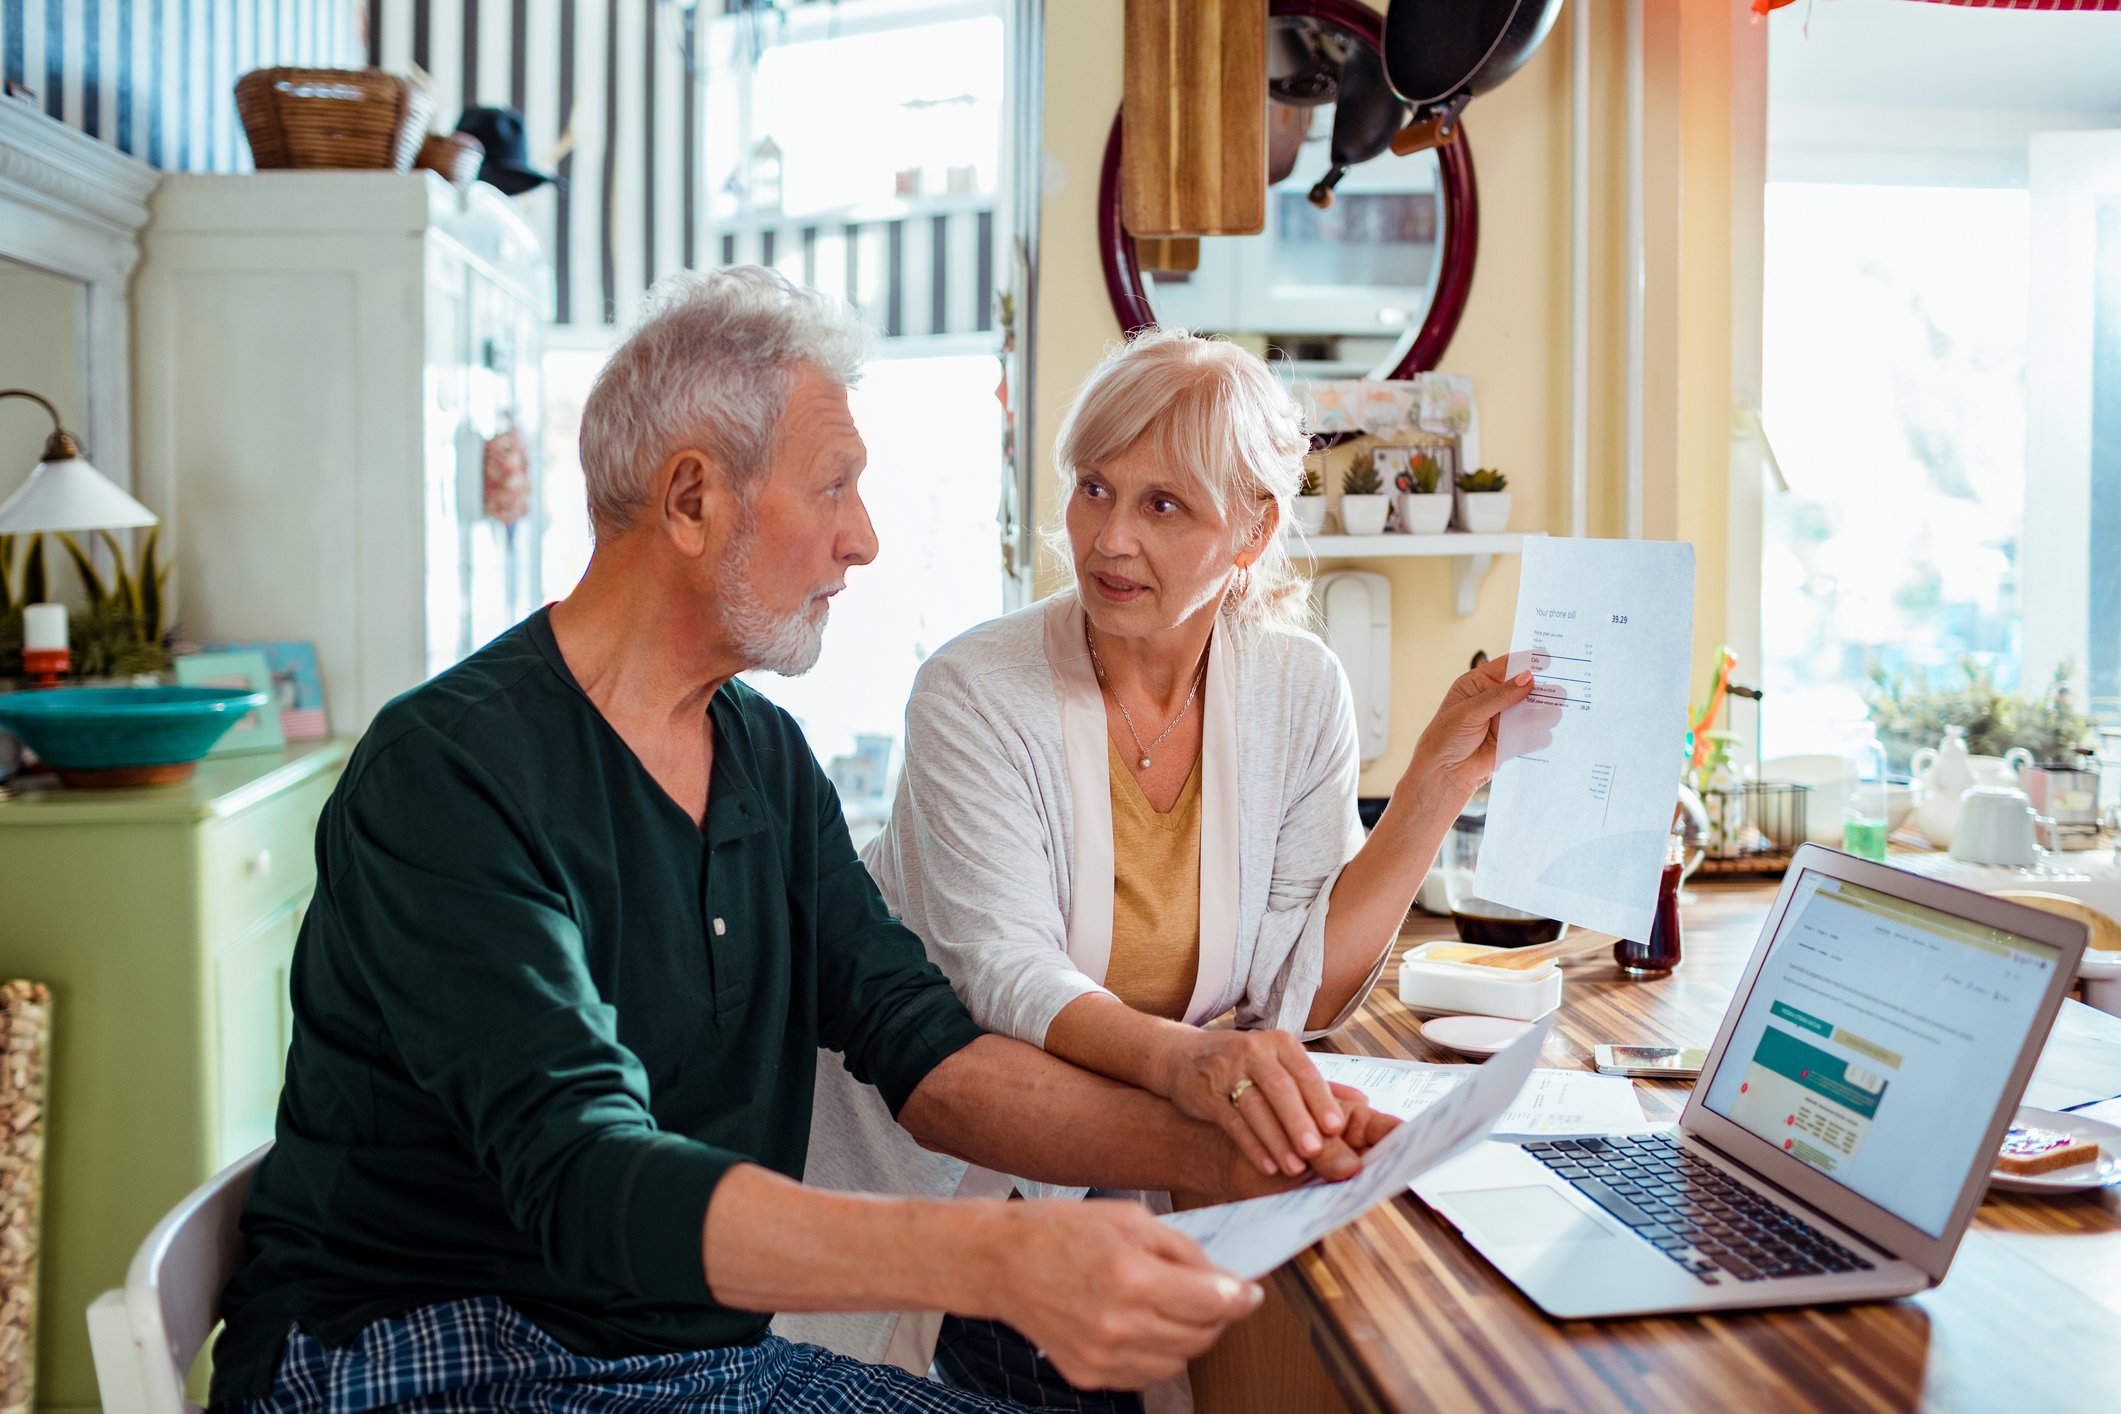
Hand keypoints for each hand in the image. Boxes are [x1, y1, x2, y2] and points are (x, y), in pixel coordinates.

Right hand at [977, 1198, 1262, 1389]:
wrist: (1002, 1262)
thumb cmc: (1063, 1231)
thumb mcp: (1130, 1220)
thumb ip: (1181, 1250)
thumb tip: (1222, 1278)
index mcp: (1132, 1277)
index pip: (1213, 1301)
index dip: (1241, 1297)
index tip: (1250, 1293)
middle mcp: (1120, 1324)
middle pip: (1201, 1336)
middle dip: (1216, 1315)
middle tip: (1211, 1295)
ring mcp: (1103, 1357)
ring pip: (1179, 1361)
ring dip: (1187, 1336)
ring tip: (1168, 1306)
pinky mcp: (1090, 1375)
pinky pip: (1147, 1374)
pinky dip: (1156, 1352)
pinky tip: (1140, 1324)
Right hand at [1158, 1027, 1346, 1177]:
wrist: (1183, 1056)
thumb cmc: (1242, 1063)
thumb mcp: (1279, 1063)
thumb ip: (1318, 1083)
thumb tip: (1363, 1100)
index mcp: (1280, 1043)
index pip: (1305, 1072)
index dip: (1321, 1100)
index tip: (1338, 1128)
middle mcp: (1254, 1051)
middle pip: (1281, 1088)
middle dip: (1300, 1122)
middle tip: (1317, 1151)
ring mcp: (1227, 1070)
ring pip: (1255, 1107)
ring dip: (1277, 1139)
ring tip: (1295, 1167)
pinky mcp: (1206, 1092)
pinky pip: (1232, 1121)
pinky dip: (1251, 1145)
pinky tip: (1267, 1164)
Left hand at [1409, 653, 1560, 800]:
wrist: (1443, 773)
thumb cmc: (1445, 737)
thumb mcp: (1469, 711)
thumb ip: (1500, 696)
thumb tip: (1527, 678)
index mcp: (1478, 684)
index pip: (1506, 666)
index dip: (1526, 661)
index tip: (1546, 659)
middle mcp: (1494, 700)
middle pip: (1523, 688)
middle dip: (1540, 689)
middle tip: (1558, 691)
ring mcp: (1504, 720)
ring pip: (1530, 711)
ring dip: (1543, 711)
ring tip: (1554, 712)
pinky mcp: (1511, 741)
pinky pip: (1531, 734)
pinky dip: (1540, 733)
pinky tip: (1545, 733)